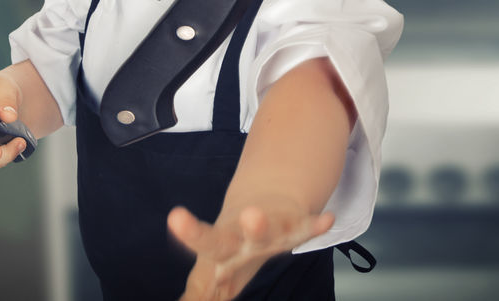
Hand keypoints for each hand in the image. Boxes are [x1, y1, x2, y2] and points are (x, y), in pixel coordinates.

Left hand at [170, 195, 334, 300]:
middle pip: (218, 239)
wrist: (260, 207)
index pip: (198, 248)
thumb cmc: (231, 248)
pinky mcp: (296, 228)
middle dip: (200, 234)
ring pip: (264, 229)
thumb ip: (200, 291)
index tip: (173, 220)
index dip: (186, 239)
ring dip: (257, 225)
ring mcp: (269, 230)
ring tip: (251, 217)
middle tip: (181, 221)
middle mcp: (239, 237)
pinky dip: (315, 226)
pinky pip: (306, 228)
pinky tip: (325, 220)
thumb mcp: (211, 272)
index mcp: (217, 249)